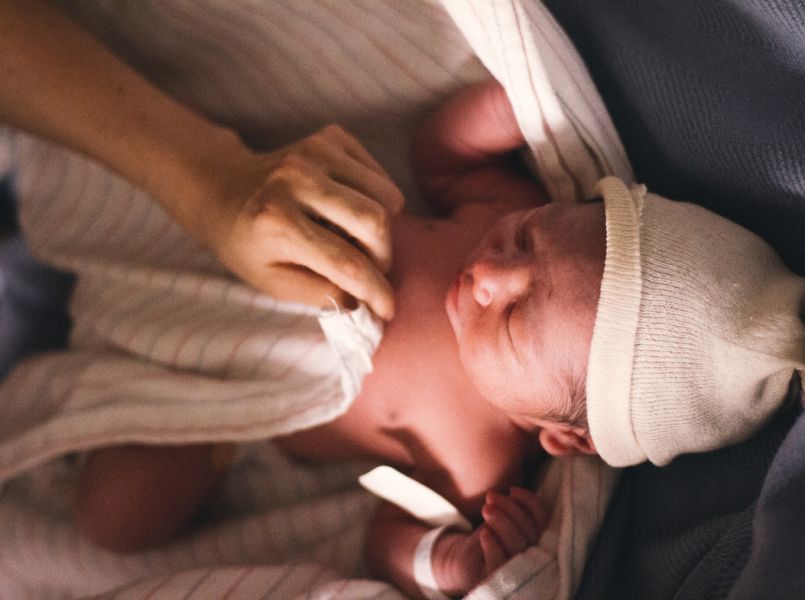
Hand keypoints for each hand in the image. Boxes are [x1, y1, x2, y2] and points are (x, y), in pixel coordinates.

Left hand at [203, 125, 403, 319]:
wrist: (222, 188)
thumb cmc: (247, 243)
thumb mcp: (272, 282)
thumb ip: (318, 294)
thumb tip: (363, 302)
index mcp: (277, 222)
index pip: (346, 263)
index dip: (375, 291)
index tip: (388, 310)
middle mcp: (296, 180)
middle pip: (374, 222)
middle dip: (383, 257)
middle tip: (370, 271)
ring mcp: (315, 152)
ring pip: (385, 196)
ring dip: (381, 229)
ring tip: (357, 241)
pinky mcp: (331, 137)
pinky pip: (379, 177)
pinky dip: (378, 201)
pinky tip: (352, 212)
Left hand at [479, 486, 546, 573]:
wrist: (465, 561)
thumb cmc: (488, 537)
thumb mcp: (501, 520)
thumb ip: (512, 511)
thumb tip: (513, 494)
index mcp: (537, 543)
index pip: (542, 521)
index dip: (530, 503)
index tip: (512, 489)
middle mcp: (533, 560)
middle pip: (529, 532)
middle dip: (510, 509)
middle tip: (491, 496)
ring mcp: (517, 572)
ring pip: (517, 546)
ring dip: (502, 523)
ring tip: (486, 509)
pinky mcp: (497, 579)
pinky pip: (499, 563)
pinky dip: (493, 546)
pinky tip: (483, 534)